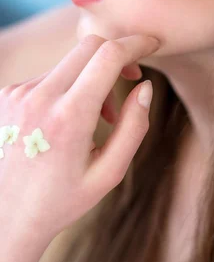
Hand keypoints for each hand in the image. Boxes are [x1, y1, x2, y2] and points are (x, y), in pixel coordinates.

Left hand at [0, 34, 159, 241]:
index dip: (136, 43)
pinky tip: (68, 119)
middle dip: (116, 53)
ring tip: (96, 117)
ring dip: (91, 77)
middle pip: (88, 46)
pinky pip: (49, 75)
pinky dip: (68, 86)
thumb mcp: (109, 173)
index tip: (152, 45)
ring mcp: (17, 94)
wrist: (5, 217)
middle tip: (131, 76)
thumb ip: (134, 127)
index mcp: (68, 118)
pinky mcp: (6, 94)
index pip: (108, 55)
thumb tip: (145, 86)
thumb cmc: (62, 200)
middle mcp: (39, 98)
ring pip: (69, 62)